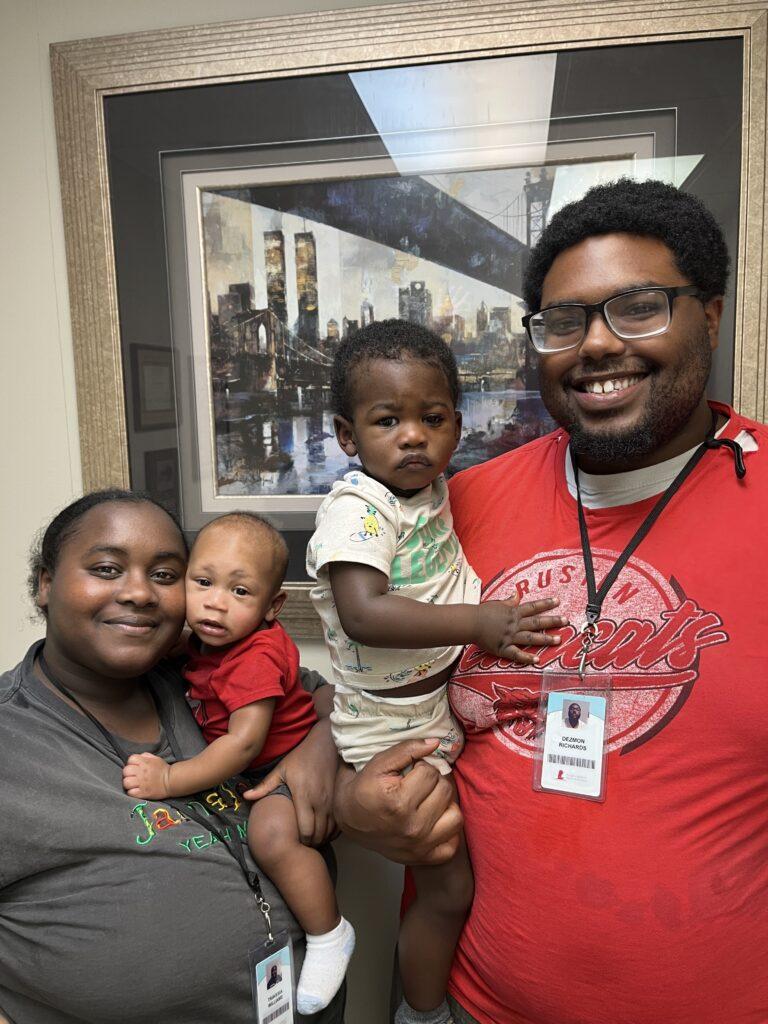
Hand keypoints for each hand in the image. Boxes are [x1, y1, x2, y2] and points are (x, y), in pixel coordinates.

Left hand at [123, 752, 172, 798]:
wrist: (171, 781)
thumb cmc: (163, 769)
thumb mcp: (156, 758)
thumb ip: (145, 756)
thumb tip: (138, 757)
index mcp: (144, 762)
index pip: (130, 759)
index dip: (131, 763)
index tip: (135, 767)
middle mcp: (141, 772)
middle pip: (126, 771)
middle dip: (128, 773)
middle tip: (133, 776)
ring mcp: (141, 783)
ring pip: (126, 782)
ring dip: (128, 784)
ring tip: (133, 784)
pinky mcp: (142, 793)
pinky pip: (130, 793)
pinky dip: (131, 792)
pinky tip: (136, 790)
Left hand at [244, 718, 337, 845]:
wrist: (326, 744)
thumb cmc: (301, 758)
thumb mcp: (281, 770)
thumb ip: (264, 786)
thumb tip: (245, 797)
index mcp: (304, 796)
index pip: (306, 830)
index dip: (301, 841)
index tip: (294, 842)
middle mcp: (320, 801)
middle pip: (318, 834)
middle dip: (310, 843)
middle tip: (302, 845)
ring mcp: (332, 801)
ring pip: (330, 831)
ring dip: (321, 838)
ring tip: (312, 840)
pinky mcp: (339, 799)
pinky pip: (338, 823)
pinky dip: (332, 831)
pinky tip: (323, 831)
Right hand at [334, 738, 461, 865]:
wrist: (349, 819)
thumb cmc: (364, 788)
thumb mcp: (379, 763)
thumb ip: (407, 749)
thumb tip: (435, 743)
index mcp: (398, 803)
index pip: (431, 773)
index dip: (421, 767)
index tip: (408, 772)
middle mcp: (412, 828)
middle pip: (445, 791)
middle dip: (434, 782)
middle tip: (418, 784)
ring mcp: (420, 847)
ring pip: (456, 816)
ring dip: (445, 804)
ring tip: (429, 800)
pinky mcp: (424, 859)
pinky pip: (453, 843)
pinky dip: (447, 830)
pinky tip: (432, 821)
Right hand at [474, 596, 566, 664]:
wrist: (469, 623)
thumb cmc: (482, 612)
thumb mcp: (497, 603)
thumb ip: (509, 601)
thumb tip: (517, 593)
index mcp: (513, 612)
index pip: (532, 607)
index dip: (546, 604)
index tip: (558, 601)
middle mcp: (514, 624)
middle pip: (536, 622)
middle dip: (552, 621)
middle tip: (566, 621)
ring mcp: (510, 637)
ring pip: (531, 638)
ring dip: (545, 639)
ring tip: (559, 639)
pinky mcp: (503, 648)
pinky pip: (517, 654)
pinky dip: (526, 657)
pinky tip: (537, 659)